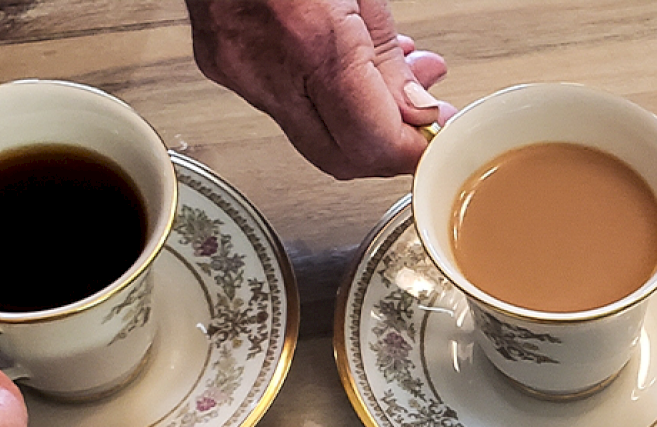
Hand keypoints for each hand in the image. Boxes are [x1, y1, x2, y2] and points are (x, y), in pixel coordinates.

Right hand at [186, 0, 453, 178]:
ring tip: (394, 82)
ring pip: (312, 134)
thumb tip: (416, 109)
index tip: (435, 143)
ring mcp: (238, 70)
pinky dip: (320, 98)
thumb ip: (387, 55)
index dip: (412, 153)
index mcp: (312, 40)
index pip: (373, 142)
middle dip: (388, 147)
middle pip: (342, 157)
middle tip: (421, 120)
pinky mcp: (221, 64)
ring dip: (358, 122)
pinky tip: (343, 70)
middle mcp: (268, 66)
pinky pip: (281, 104)